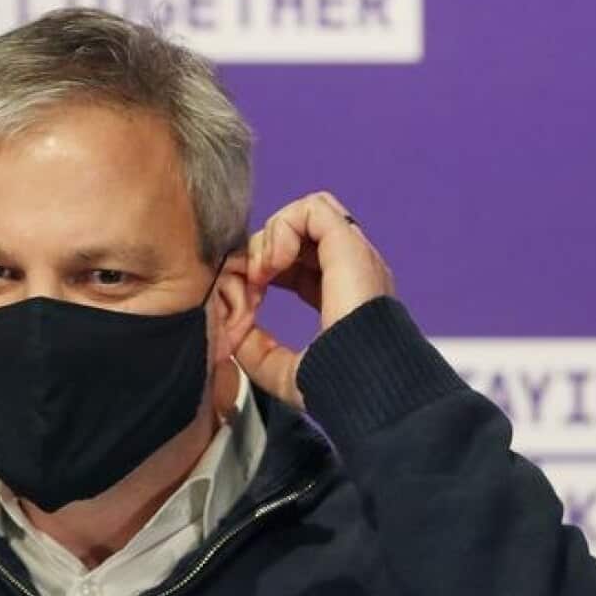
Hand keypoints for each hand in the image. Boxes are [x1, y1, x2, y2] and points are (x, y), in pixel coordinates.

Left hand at [234, 191, 394, 408]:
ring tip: (263, 272)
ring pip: (303, 214)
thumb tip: (234, 333)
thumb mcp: (283, 372)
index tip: (247, 301)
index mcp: (341, 296)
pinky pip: (312, 208)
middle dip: (260, 254)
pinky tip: (274, 264)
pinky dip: (282, 228)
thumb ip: (258, 351)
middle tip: (249, 286)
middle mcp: (351, 270)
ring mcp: (353, 255)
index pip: (296, 263)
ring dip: (270, 238)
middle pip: (296, 235)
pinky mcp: (350, 246)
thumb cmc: (335, 388)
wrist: (361, 387)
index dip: (263, 272)